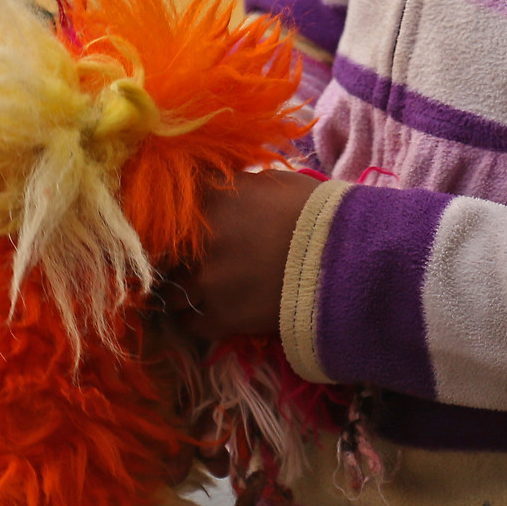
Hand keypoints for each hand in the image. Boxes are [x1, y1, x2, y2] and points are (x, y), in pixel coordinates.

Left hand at [165, 168, 321, 339]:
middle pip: (162, 251)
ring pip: (171, 291)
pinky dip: (194, 318)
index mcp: (207, 199)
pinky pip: (189, 323)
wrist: (343, 259)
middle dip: (173, 255)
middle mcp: (196, 240)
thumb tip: (224, 192)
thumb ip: (236, 188)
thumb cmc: (314, 211)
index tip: (177, 225)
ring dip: (181, 289)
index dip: (173, 218)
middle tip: (185, 259)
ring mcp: (205, 282)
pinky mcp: (220, 317)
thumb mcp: (272, 182)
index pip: (167, 206)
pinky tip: (204, 312)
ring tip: (195, 289)